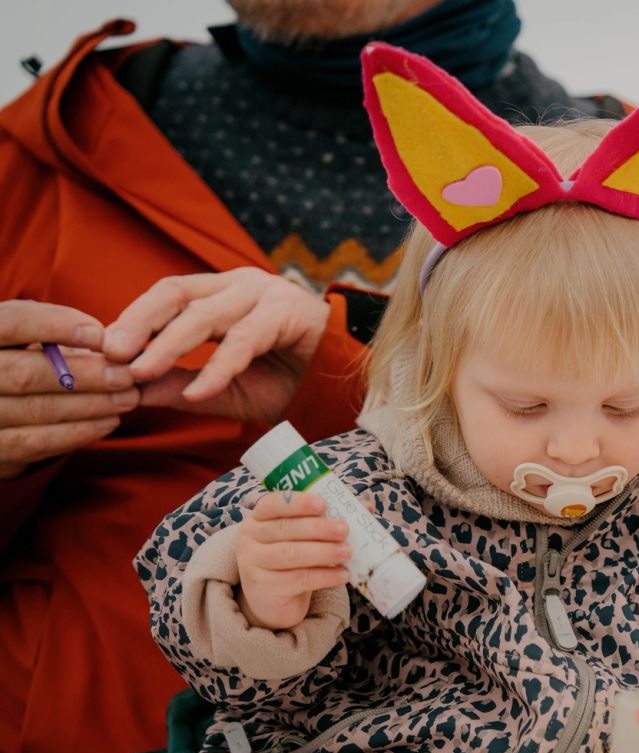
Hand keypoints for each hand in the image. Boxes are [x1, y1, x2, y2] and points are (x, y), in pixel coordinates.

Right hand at [0, 300, 139, 478]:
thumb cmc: (16, 358)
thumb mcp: (23, 336)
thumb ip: (53, 328)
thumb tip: (106, 339)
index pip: (10, 324)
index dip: (54, 326)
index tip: (99, 335)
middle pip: (24, 373)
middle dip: (83, 375)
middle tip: (126, 375)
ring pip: (36, 410)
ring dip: (90, 405)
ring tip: (127, 398)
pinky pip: (37, 442)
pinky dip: (78, 431)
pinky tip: (108, 421)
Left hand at [104, 268, 330, 422]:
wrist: (346, 388)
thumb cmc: (289, 383)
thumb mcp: (226, 390)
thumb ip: (184, 388)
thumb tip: (133, 392)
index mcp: (223, 293)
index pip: (166, 295)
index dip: (132, 319)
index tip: (103, 351)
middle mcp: (241, 285)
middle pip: (176, 292)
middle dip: (139, 323)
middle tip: (113, 354)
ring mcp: (267, 294)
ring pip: (205, 314)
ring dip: (168, 344)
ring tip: (141, 372)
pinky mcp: (290, 313)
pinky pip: (244, 340)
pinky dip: (217, 368)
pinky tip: (198, 391)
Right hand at [235, 491, 351, 630]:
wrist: (274, 599)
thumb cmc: (293, 559)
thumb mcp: (304, 537)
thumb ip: (328, 519)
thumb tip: (366, 506)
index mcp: (259, 518)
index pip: (272, 503)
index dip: (297, 502)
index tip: (323, 504)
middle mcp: (250, 538)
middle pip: (284, 529)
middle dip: (318, 528)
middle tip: (344, 529)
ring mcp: (253, 564)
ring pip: (291, 555)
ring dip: (323, 552)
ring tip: (347, 552)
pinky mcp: (264, 589)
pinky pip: (298, 580)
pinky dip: (324, 576)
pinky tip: (343, 574)